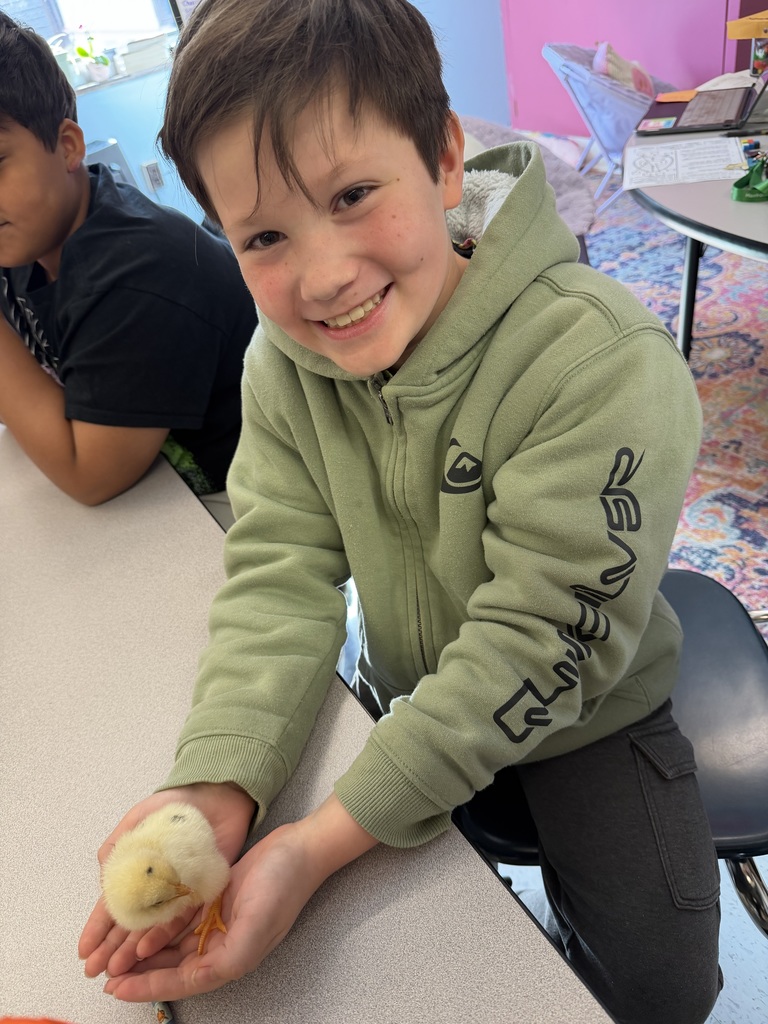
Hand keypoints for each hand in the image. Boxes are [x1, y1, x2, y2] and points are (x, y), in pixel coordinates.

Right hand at [79, 783, 254, 979]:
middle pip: (129, 922)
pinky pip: (178, 917)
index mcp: (136, 870)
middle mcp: (155, 886)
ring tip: (115, 970)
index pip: (113, 904)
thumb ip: (118, 844)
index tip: (84, 951)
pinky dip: (161, 934)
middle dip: (109, 947)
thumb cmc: (174, 805)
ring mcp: (176, 892)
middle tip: (93, 970)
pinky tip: (145, 951)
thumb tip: (101, 872)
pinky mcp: (199, 892)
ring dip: (131, 948)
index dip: (97, 927)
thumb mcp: (138, 819)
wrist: (215, 795)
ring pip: (150, 927)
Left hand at [98, 794, 377, 1001]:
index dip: (148, 986)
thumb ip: (230, 956)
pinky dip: (161, 925)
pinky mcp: (218, 902)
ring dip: (147, 951)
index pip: (182, 981)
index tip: (117, 988)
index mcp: (233, 957)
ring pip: (175, 945)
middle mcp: (224, 945)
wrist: (301, 847)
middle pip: (174, 967)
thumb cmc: (283, 883)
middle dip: (141, 972)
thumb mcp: (258, 923)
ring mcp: (221, 924)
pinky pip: (183, 920)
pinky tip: (141, 923)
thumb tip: (198, 978)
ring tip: (117, 954)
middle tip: (107, 974)